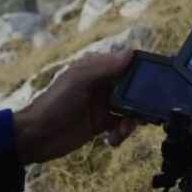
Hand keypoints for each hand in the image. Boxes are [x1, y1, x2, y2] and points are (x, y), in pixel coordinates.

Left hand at [13, 48, 140, 164]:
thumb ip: (104, 67)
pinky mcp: (100, 125)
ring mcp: (102, 106)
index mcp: (96, 70)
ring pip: (128, 109)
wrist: (36, 136)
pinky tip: (113, 140)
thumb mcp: (79, 80)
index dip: (140, 72)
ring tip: (123, 131)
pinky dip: (121, 133)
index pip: (125, 66)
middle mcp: (102, 86)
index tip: (154, 82)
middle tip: (142, 115)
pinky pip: (119, 126)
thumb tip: (130, 52)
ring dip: (131, 120)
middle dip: (139, 102)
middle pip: (131, 89)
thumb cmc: (56, 103)